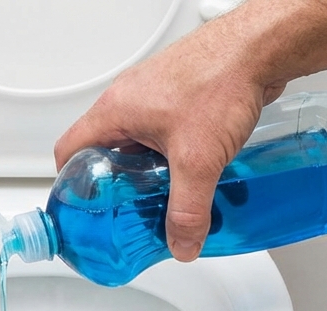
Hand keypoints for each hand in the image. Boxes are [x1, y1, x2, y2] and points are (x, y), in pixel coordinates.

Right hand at [54, 11, 286, 261]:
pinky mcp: (182, 98)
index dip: (69, 184)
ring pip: (141, 145)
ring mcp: (156, 98)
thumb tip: (181, 244)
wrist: (257, 50)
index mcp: (115, 111)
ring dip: (151, 172)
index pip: (69, 150)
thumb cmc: (219, 79)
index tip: (80, 209)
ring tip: (165, 198)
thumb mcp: (197, 160)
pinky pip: (167, 135)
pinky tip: (197, 174)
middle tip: (129, 212)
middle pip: (106, 151)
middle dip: (118, 186)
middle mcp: (130, 101)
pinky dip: (176, 158)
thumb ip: (187, 210)